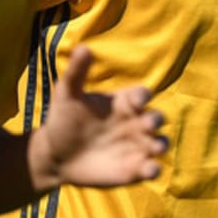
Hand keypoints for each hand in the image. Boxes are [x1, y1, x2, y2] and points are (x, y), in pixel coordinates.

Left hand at [30, 46, 166, 190]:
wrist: (56, 155)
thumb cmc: (64, 120)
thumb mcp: (67, 94)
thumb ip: (76, 72)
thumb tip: (84, 47)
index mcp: (124, 102)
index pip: (141, 95)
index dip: (143, 96)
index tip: (137, 100)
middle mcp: (135, 122)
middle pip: (156, 118)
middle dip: (156, 120)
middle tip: (148, 123)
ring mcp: (136, 146)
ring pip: (159, 143)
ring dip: (161, 145)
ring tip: (155, 148)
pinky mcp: (134, 170)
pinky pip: (151, 169)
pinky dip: (154, 169)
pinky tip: (147, 170)